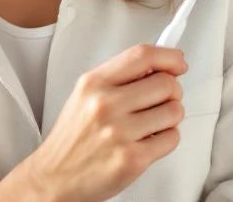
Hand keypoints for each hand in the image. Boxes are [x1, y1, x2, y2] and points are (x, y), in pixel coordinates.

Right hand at [23, 44, 188, 201]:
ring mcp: (119, 132)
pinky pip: (171, 139)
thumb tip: (159, 66)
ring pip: (174, 111)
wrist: (54, 177)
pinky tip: (149, 140)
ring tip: (153, 123)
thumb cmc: (72, 138)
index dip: (168, 56)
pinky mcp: (132, 159)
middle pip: (165, 83)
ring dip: (171, 117)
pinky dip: (166, 139)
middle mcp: (105, 104)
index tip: (178, 62)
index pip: (142, 56)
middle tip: (164, 99)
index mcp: (94, 83)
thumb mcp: (85, 95)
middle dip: (172, 91)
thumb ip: (118, 78)